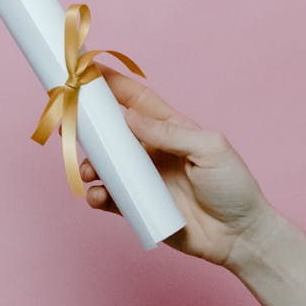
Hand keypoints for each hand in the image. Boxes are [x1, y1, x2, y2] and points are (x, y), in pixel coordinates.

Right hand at [80, 65, 274, 266]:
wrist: (240, 236)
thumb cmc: (233, 187)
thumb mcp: (209, 149)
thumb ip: (169, 133)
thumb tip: (129, 117)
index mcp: (170, 129)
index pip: (137, 99)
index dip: (113, 84)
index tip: (87, 70)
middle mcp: (153, 151)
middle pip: (112, 132)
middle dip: (88, 126)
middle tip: (66, 122)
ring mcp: (144, 179)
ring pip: (105, 165)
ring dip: (90, 164)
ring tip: (88, 171)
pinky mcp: (139, 207)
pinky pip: (110, 197)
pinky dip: (98, 195)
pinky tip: (99, 195)